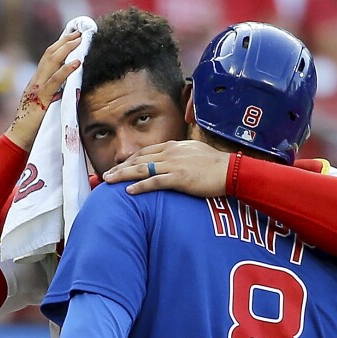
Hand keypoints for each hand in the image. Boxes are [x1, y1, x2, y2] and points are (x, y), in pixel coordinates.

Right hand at [6, 32, 82, 150]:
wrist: (20, 138)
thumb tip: (68, 89)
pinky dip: (66, 70)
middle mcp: (36, 81)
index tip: (73, 36)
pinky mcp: (41, 99)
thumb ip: (54, 94)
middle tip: (79, 32)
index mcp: (36, 81)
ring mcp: (37, 88)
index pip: (48, 57)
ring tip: (80, 40)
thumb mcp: (45, 104)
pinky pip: (54, 81)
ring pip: (51, 61)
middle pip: (50, 53)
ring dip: (67, 49)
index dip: (60, 45)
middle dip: (65, 41)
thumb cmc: (34, 126)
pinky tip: (77, 62)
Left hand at [101, 140, 232, 195]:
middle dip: (120, 167)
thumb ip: (181, 154)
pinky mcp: (179, 178)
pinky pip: (155, 182)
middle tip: (105, 176)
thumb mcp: (195, 152)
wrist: (230, 170)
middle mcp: (170, 153)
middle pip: (139, 159)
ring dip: (123, 176)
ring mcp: (174, 165)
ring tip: (109, 182)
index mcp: (174, 146)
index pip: (146, 152)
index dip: (130, 160)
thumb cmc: (215, 165)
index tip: (119, 166)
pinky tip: (128, 191)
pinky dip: (140, 186)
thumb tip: (174, 158)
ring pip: (142, 169)